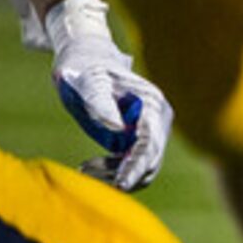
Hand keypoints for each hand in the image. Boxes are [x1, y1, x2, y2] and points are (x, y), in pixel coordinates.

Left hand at [39, 0, 171, 190]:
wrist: (85, 56)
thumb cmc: (84, 68)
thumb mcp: (88, 82)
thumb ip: (101, 103)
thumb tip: (118, 128)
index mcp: (152, 104)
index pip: (150, 145)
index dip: (136, 167)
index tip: (119, 186)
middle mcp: (159, 117)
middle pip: (151, 159)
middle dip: (124, 174)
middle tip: (88, 174)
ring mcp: (151, 126)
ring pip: (145, 164)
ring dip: (118, 174)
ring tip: (86, 170)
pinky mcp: (140, 133)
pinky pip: (135, 160)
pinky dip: (116, 169)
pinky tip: (90, 165)